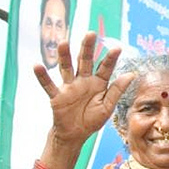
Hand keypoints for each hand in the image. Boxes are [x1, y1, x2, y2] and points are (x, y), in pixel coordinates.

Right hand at [33, 32, 134, 146]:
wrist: (75, 134)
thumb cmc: (92, 119)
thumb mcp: (108, 106)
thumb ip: (117, 90)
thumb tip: (131, 74)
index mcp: (98, 83)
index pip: (105, 68)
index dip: (110, 59)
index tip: (117, 48)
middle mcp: (83, 81)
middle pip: (85, 61)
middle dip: (87, 48)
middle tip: (90, 34)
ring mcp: (69, 87)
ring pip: (66, 68)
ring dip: (64, 56)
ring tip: (62, 42)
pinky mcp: (57, 96)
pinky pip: (48, 85)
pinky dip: (42, 76)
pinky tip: (37, 65)